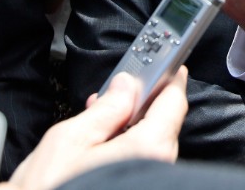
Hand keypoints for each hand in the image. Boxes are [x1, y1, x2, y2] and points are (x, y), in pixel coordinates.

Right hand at [0, 68, 186, 189]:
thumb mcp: (71, 139)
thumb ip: (105, 109)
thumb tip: (124, 87)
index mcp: (147, 149)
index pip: (173, 104)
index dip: (169, 81)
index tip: (167, 66)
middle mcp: (157, 166)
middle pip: (162, 125)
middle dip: (140, 106)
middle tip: (117, 92)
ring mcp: (149, 179)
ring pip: (149, 145)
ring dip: (129, 129)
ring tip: (96, 123)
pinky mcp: (137, 185)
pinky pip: (139, 162)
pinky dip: (124, 150)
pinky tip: (100, 147)